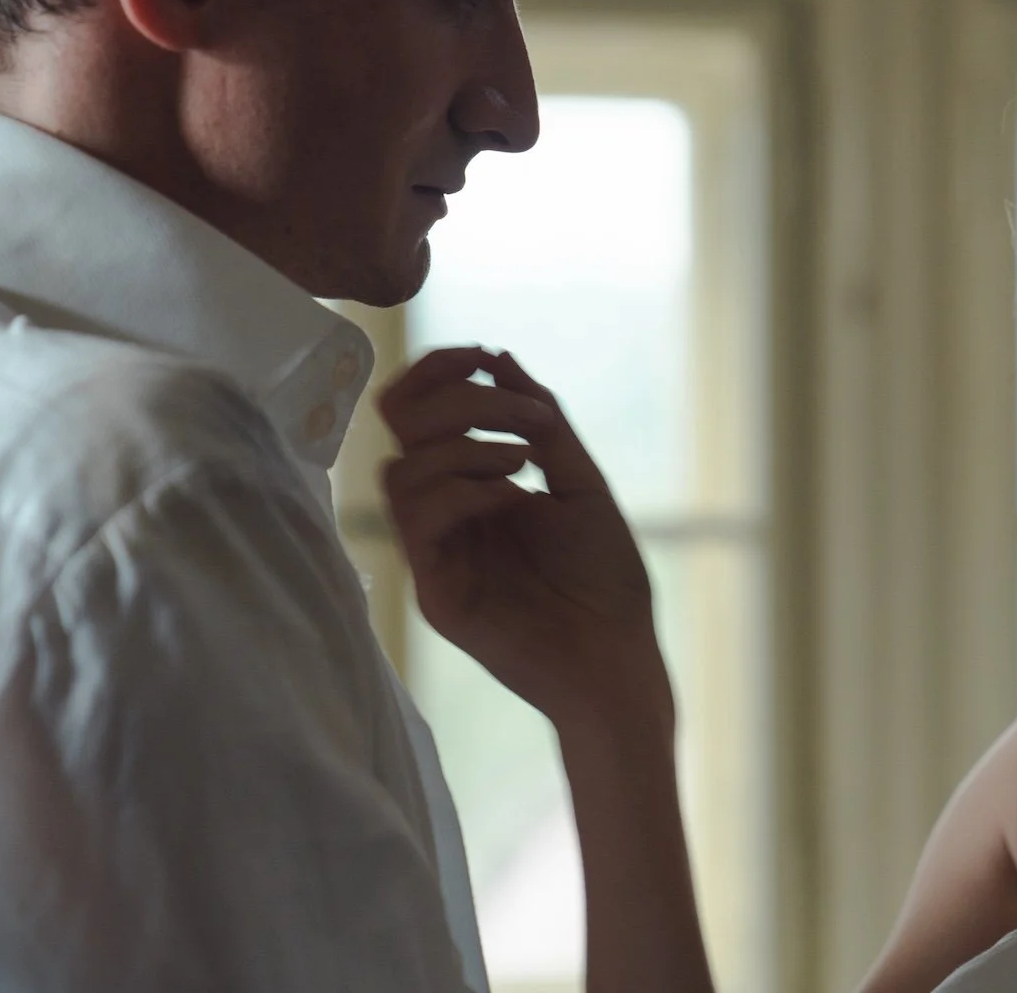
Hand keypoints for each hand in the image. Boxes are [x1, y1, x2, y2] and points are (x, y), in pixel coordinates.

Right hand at [377, 347, 668, 725]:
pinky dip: (462, 491)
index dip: (438, 373)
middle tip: (522, 418)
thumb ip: (542, 422)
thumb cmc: (607, 580)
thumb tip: (499, 360)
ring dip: (464, 448)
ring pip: (400, 472)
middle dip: (458, 402)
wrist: (617, 658)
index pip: (420, 414)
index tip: (482, 357)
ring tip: (522, 465)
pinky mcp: (435, 590)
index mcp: (474, 486)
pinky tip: (511, 498)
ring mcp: (436, 552)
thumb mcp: (580, 484)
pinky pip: (417, 519)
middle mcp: (446, 515)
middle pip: (400, 430)